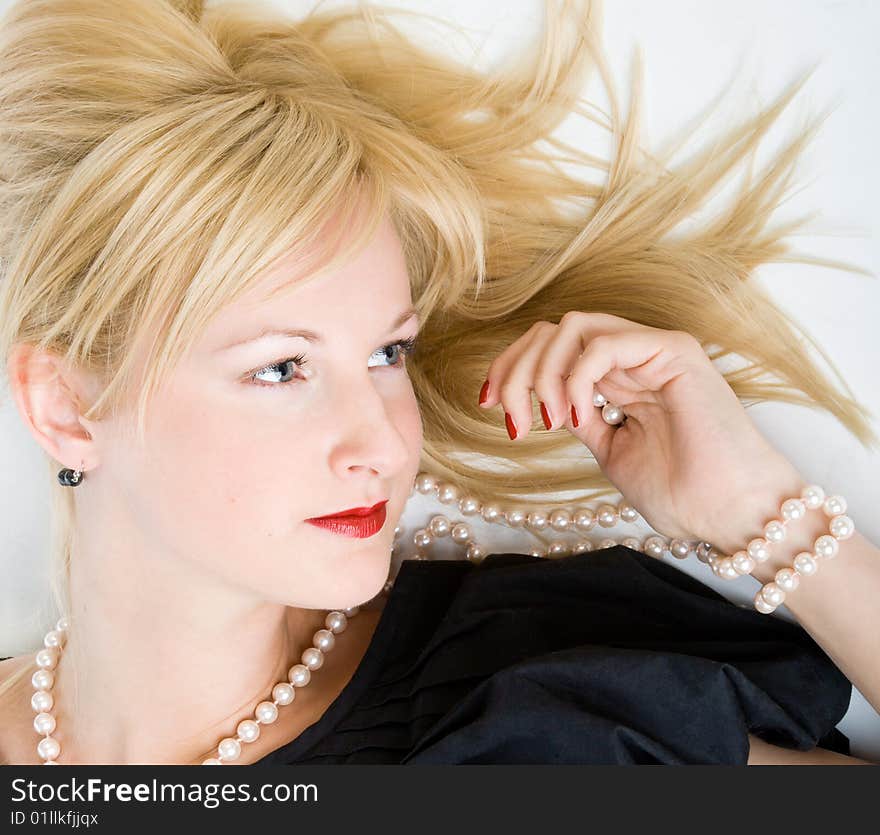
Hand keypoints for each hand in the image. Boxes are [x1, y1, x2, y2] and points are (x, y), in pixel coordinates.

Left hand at [478, 311, 802, 547]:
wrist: (728, 512)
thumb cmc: (679, 491)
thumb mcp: (609, 451)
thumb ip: (580, 417)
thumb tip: (543, 402)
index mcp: (618, 378)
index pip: (550, 348)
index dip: (511, 368)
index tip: (487, 404)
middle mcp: (633, 357)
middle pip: (552, 330)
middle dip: (515, 368)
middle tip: (508, 416)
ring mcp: (653, 349)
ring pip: (572, 327)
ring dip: (541, 372)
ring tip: (547, 420)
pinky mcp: (673, 350)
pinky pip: (603, 344)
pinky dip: (575, 377)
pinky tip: (575, 416)